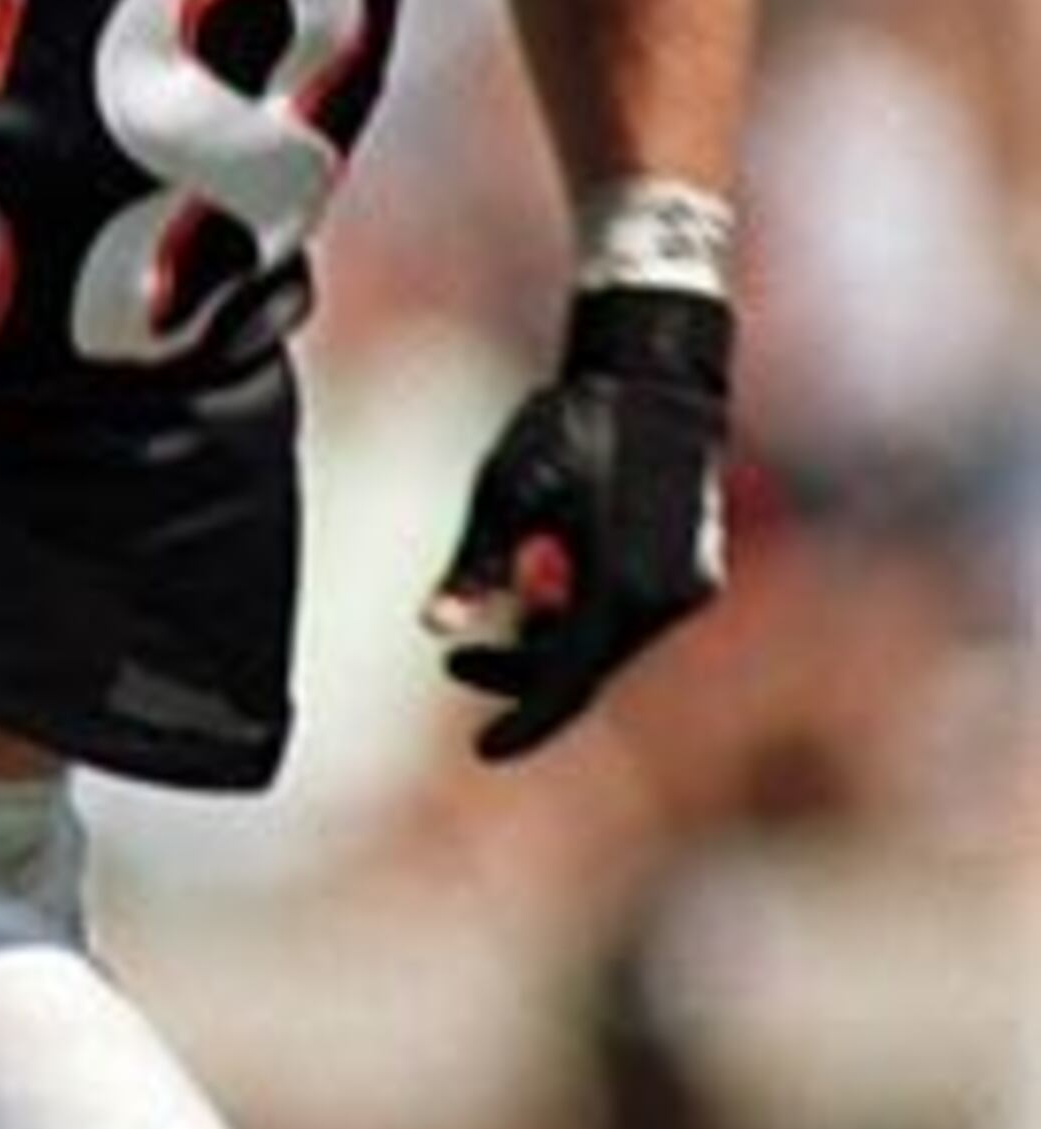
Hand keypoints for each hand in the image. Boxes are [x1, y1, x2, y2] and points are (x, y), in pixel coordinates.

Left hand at [424, 286, 731, 762]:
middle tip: (459, 667)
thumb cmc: (573, 425)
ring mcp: (688, 587)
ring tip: (494, 614)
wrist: (655, 378)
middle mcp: (667, 597)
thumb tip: (435, 629)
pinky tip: (541, 591)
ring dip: (551, 645)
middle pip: (586, 671)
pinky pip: (629, 619)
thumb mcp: (505, 493)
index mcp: (621, 586)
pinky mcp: (694, 572)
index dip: (521, 721)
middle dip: (522, 677)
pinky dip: (583, 619)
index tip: (482, 749)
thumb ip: (475, 568)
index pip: (565, 684)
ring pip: (608, 646)